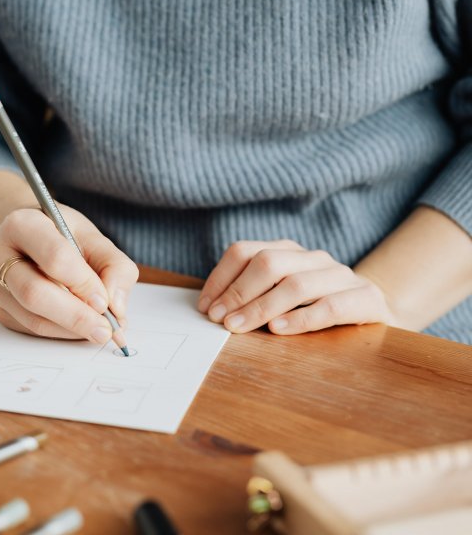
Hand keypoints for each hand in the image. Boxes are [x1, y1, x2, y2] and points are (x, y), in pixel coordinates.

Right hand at [0, 204, 138, 342]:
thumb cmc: (61, 234)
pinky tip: (79, 327)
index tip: (104, 301)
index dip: (83, 283)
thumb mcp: (93, 237)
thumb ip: (114, 267)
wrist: (28, 237)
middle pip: (35, 293)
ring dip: (71, 329)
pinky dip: (61, 332)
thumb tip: (116, 307)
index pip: (54, 257)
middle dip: (76, 316)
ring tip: (99, 330)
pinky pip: (31, 328)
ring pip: (32, 317)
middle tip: (105, 329)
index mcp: (22, 224)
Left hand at [198, 240, 393, 334]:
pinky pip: (331, 306)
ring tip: (238, 326)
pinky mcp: (366, 298)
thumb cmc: (314, 306)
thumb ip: (252, 295)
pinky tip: (278, 330)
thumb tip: (211, 309)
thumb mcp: (281, 296)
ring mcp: (341, 276)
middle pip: (268, 263)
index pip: (245, 252)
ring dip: (262, 307)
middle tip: (219, 319)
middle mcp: (313, 258)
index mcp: (288, 251)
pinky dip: (301, 318)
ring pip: (296, 284)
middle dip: (238, 292)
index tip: (205, 306)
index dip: (220, 278)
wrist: (375, 310)